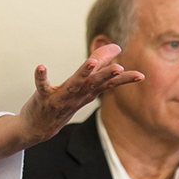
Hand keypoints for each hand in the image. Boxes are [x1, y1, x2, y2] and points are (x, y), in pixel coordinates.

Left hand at [0, 43, 142, 161]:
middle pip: (94, 84)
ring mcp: (60, 98)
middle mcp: (77, 96)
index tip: (141, 75)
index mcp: (87, 93)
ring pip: (73, 85)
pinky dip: (41, 77)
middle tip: (119, 67)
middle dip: (106, 75)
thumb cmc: (62, 103)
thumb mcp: (82, 88)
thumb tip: (114, 50)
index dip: (123, 79)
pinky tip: (41, 66)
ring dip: (82, 73)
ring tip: (91, 61)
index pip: (108, 85)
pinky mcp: (43, 98)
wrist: (37, 128)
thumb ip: (97, 71)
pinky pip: (42, 86)